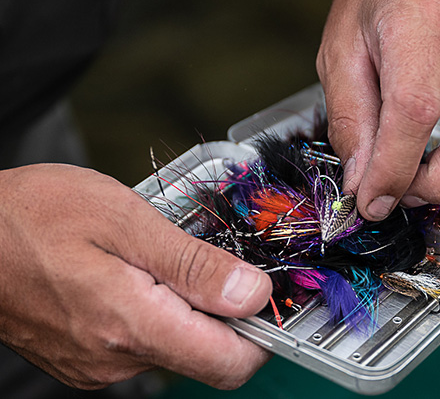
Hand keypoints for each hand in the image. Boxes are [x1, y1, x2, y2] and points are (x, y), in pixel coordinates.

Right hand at [0, 164, 271, 388]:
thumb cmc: (34, 216)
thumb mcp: (127, 221)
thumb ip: (194, 265)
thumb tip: (252, 294)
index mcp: (132, 325)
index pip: (230, 362)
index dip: (262, 330)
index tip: (263, 291)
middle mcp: (116, 359)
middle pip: (209, 357)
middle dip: (226, 314)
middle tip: (212, 261)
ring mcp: (99, 366)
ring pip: (179, 350)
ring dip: (190, 310)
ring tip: (162, 261)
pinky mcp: (87, 361)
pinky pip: (146, 346)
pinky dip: (160, 315)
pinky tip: (140, 278)